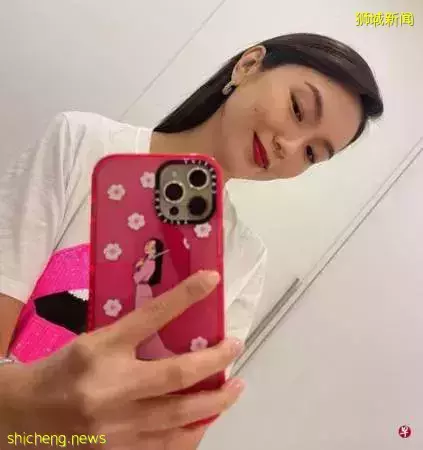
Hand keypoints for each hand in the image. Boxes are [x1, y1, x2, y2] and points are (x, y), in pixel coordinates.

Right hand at [1, 271, 243, 448]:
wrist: (23, 415)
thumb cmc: (62, 370)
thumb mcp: (94, 341)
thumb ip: (132, 336)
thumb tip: (176, 325)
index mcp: (101, 349)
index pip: (151, 315)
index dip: (186, 296)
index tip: (212, 279)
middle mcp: (111, 387)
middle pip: (176, 373)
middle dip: (215, 360)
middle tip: (235, 346)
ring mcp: (115, 426)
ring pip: (179, 416)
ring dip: (215, 402)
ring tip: (235, 388)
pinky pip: (166, 446)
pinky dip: (192, 433)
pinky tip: (206, 421)